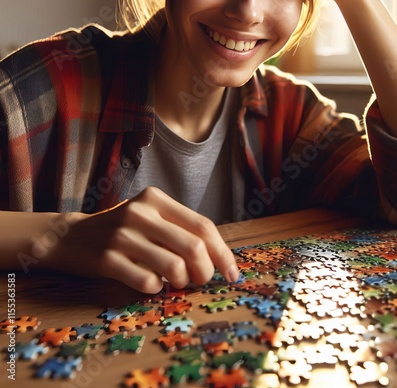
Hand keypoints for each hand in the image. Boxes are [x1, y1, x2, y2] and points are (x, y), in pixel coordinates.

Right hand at [44, 187, 238, 293]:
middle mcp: (141, 212)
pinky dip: (157, 289)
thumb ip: (181, 230)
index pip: (203, 226)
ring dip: (182, 283)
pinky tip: (152, 284)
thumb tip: (219, 258)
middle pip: (194, 247)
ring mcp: (122, 234)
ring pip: (174, 267)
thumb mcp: (151, 218)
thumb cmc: (123, 230)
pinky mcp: (107, 258)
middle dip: (206, 272)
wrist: (71, 236)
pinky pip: (148, 282)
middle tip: (200, 280)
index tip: (233, 273)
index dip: (223, 252)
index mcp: (157, 199)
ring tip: (175, 282)